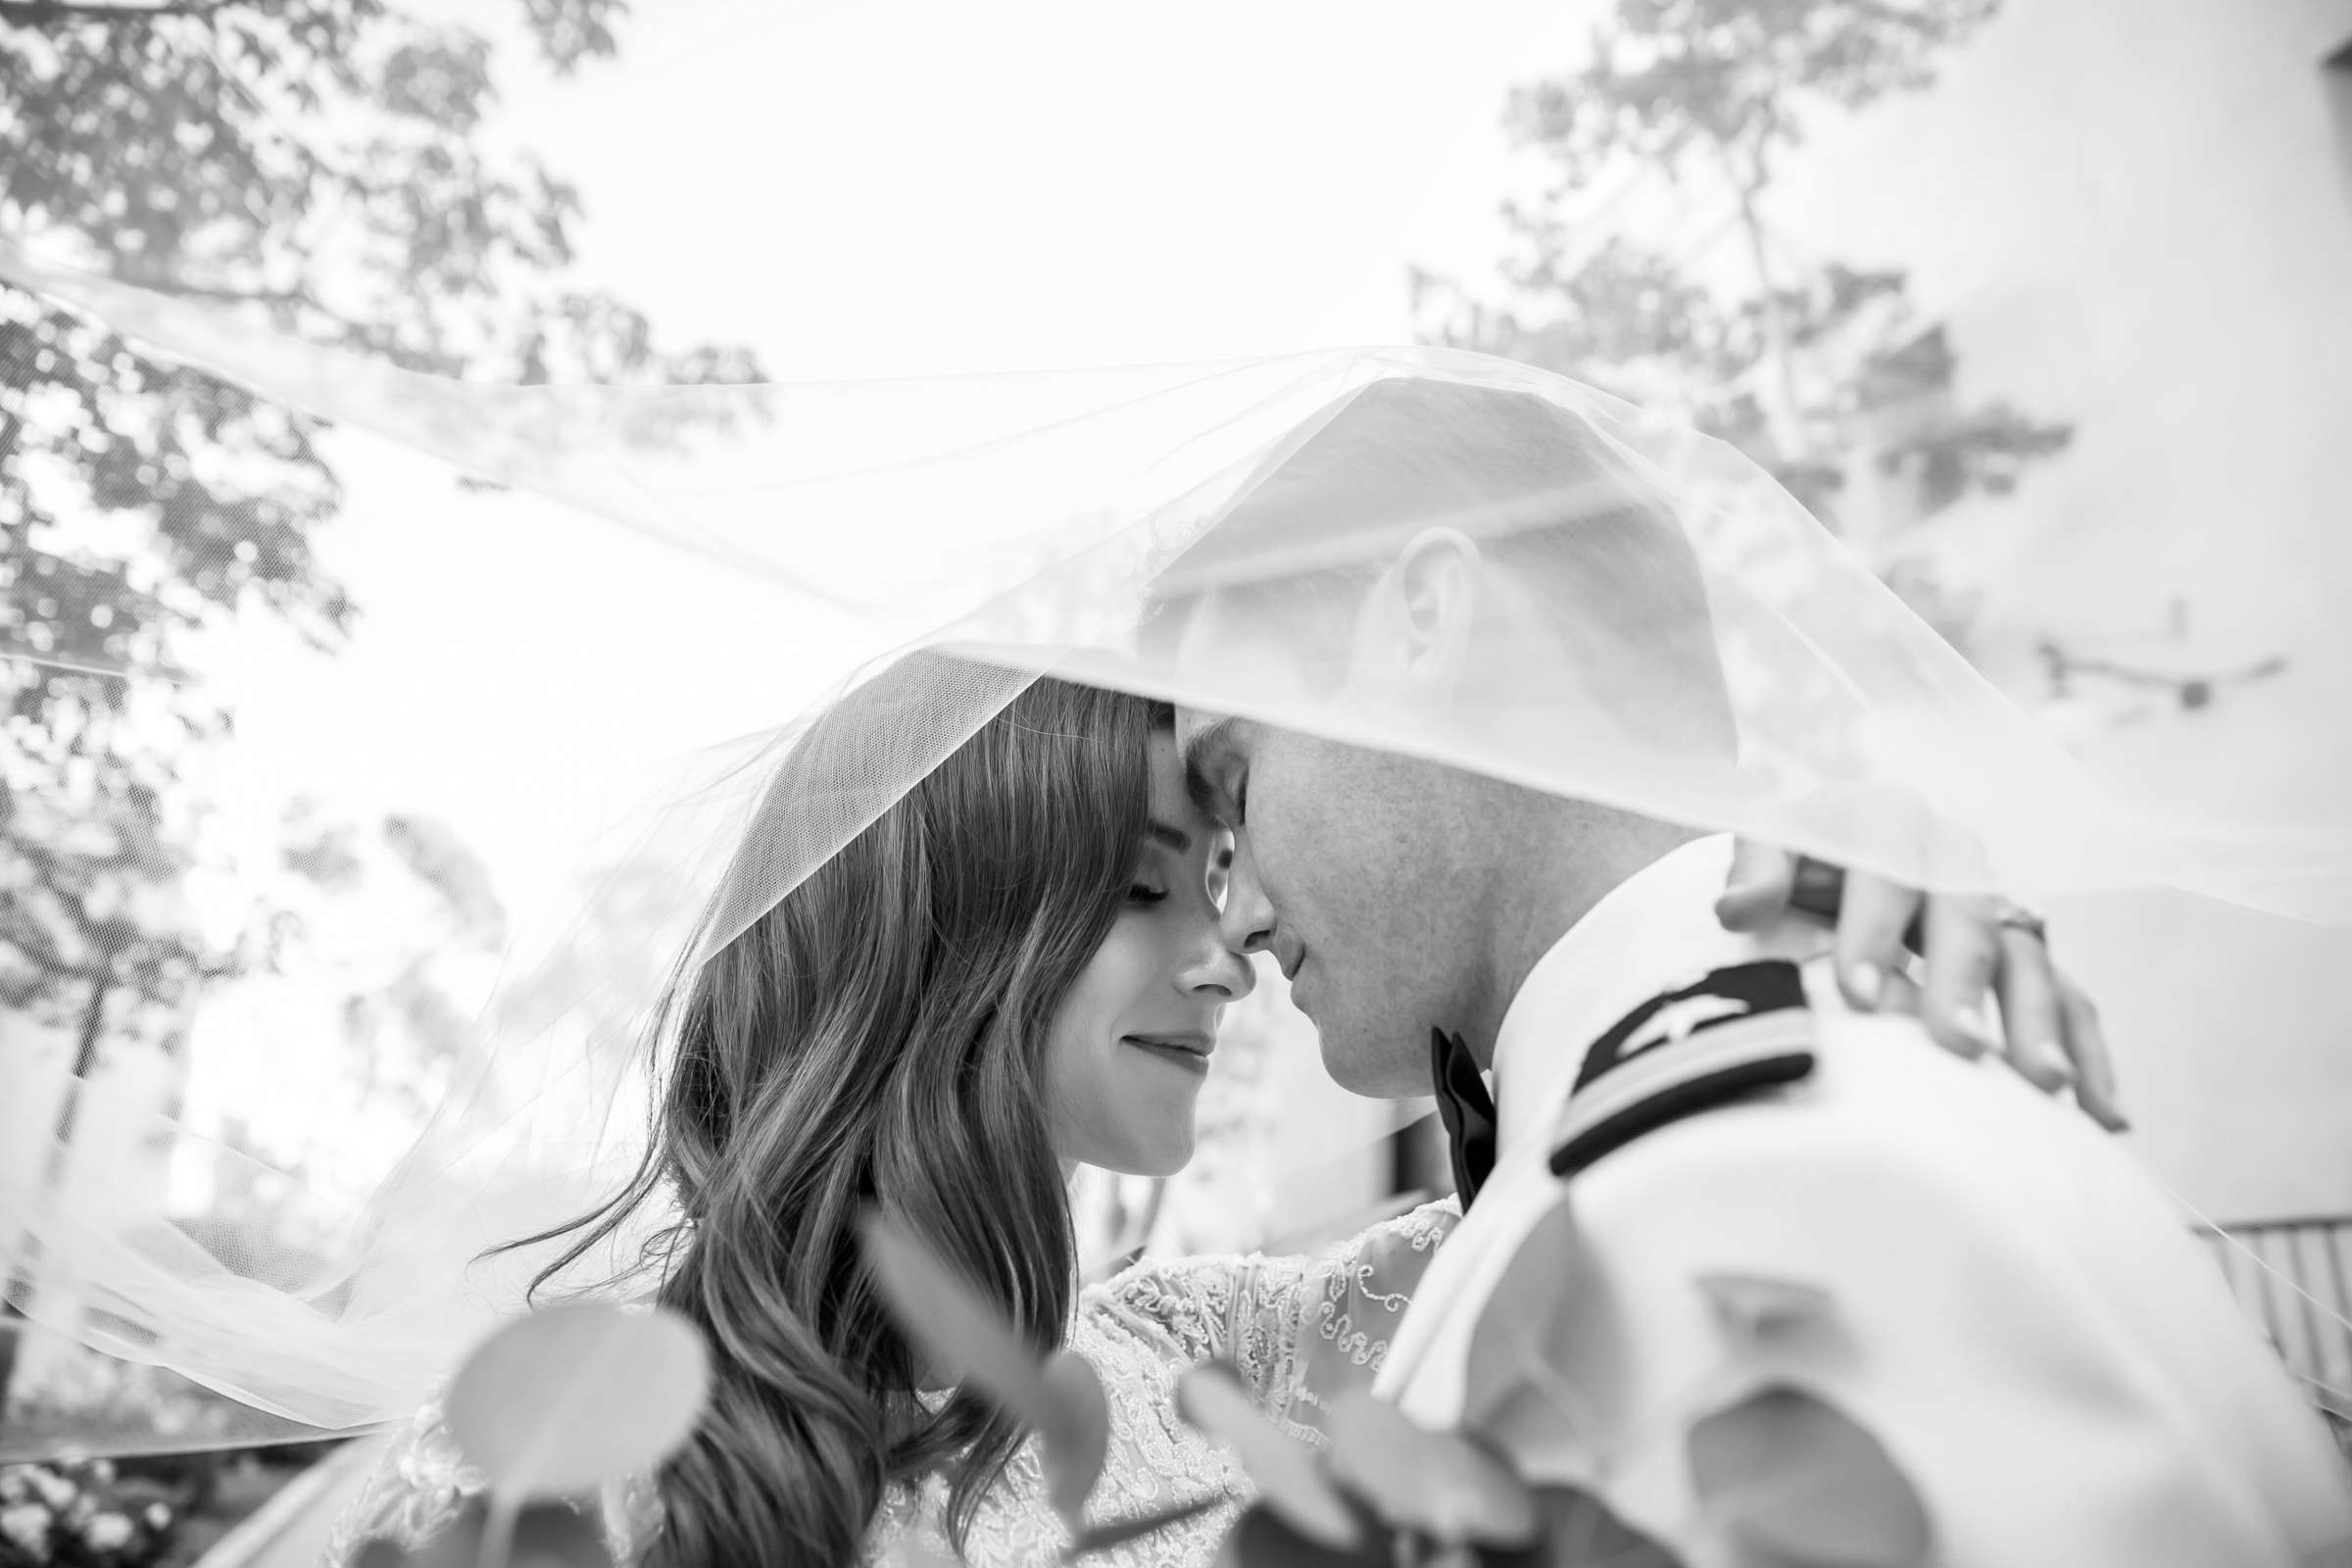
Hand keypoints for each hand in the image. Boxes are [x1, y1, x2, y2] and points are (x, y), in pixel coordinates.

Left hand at [1714, 840, 2125, 1131]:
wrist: (1835, 844)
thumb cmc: (1796, 855)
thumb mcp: (1770, 843)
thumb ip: (1756, 869)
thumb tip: (1735, 909)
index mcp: (1887, 823)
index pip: (1883, 875)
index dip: (1873, 933)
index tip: (1860, 998)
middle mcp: (1954, 857)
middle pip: (1967, 919)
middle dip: (1964, 985)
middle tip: (1960, 1049)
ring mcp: (1998, 905)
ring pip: (2029, 959)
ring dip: (2041, 1022)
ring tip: (2046, 1087)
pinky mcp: (2025, 952)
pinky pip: (2071, 996)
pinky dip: (2088, 1051)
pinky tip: (2104, 1115)